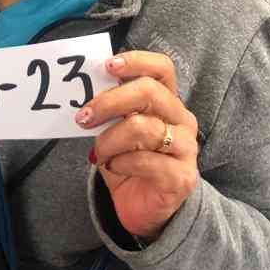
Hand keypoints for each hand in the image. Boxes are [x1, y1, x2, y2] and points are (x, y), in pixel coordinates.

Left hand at [76, 52, 198, 240]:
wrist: (144, 208)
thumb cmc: (129, 161)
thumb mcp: (116, 130)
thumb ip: (109, 110)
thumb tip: (84, 90)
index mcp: (167, 101)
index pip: (161, 68)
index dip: (136, 61)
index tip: (107, 66)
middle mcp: (182, 120)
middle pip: (149, 92)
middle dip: (110, 101)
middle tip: (84, 117)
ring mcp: (186, 148)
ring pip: (143, 128)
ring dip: (109, 140)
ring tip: (97, 152)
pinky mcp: (181, 177)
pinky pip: (145, 161)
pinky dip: (120, 162)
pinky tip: (112, 167)